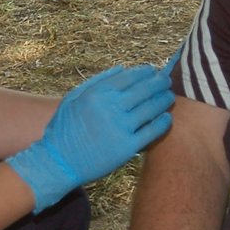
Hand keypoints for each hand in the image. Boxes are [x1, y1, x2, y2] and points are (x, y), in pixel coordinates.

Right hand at [6, 64, 173, 211]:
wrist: (59, 162)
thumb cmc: (64, 129)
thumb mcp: (73, 99)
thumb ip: (97, 81)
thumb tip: (122, 68)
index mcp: (97, 94)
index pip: (129, 77)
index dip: (145, 72)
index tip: (153, 71)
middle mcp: (110, 108)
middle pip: (144, 90)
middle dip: (159, 82)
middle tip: (167, 80)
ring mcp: (120, 128)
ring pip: (151, 108)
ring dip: (164, 100)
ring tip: (169, 96)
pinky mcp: (127, 147)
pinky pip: (151, 131)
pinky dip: (162, 122)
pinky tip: (166, 117)